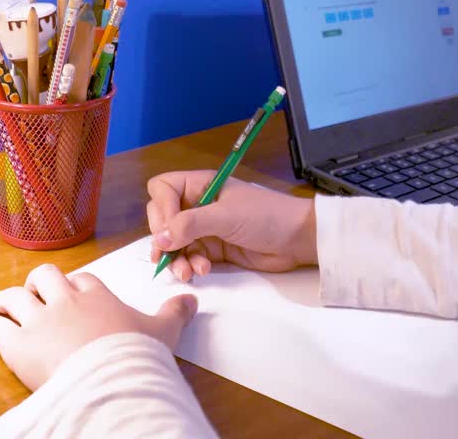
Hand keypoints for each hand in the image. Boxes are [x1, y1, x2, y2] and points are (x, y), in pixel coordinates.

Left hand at [0, 263, 196, 390]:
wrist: (109, 377)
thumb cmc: (135, 354)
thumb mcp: (163, 331)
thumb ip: (175, 313)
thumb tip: (192, 300)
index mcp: (98, 295)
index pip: (83, 279)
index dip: (75, 283)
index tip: (73, 289)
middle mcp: (66, 301)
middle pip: (45, 278)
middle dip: (37, 282)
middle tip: (32, 289)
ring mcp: (39, 320)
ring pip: (15, 297)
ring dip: (4, 297)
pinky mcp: (17, 344)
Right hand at [146, 171, 317, 281]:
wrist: (298, 239)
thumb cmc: (265, 217)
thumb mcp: (226, 216)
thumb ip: (190, 225)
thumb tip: (159, 239)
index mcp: (201, 185)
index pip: (162, 189)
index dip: (161, 208)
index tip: (170, 228)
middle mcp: (199, 204)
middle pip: (163, 218)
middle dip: (164, 239)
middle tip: (169, 254)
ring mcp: (205, 228)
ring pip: (174, 242)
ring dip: (177, 258)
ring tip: (187, 272)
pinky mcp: (214, 250)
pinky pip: (190, 257)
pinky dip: (190, 266)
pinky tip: (201, 272)